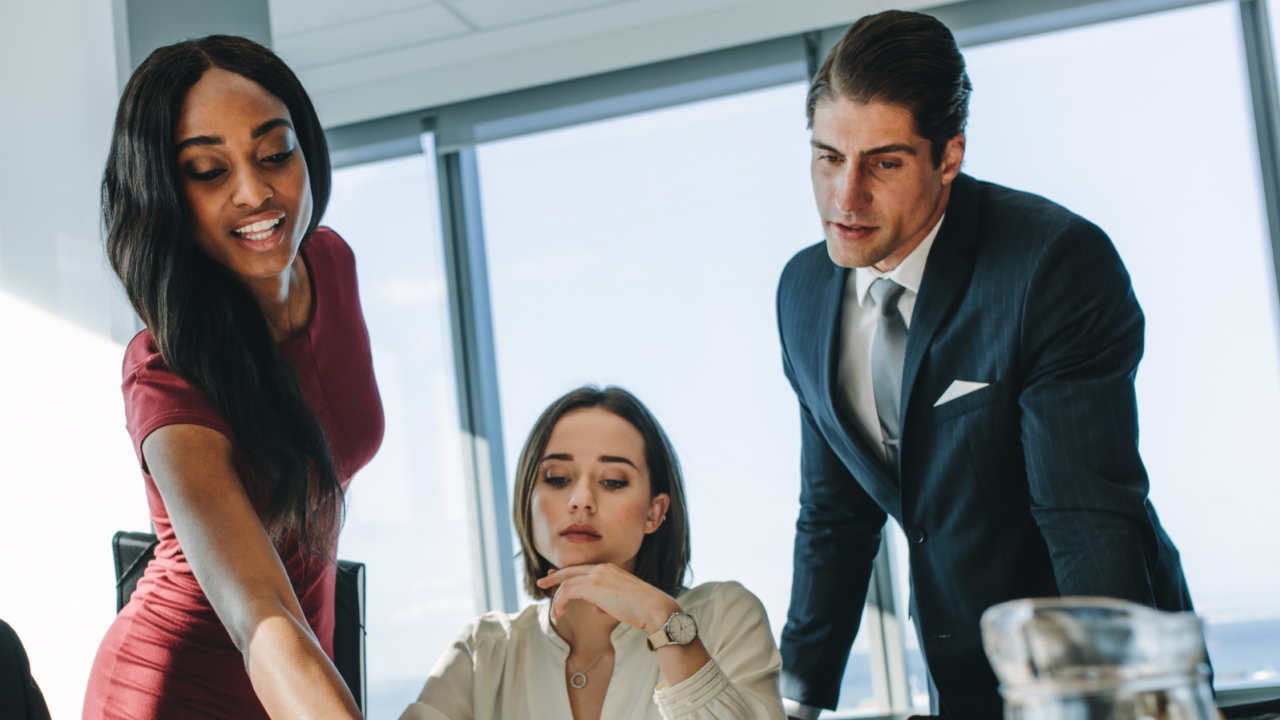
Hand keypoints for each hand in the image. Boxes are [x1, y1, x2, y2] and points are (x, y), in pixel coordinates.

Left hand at [536, 564, 679, 632]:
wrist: (652, 607)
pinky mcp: (593, 587)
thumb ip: (606, 600)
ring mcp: (597, 576)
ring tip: (555, 613)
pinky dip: (560, 602)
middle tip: (542, 582)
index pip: (582, 568)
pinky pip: (567, 592)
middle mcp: (601, 568)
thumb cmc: (641, 607)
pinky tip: (559, 613)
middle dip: (555, 577)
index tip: (555, 576)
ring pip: (567, 583)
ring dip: (558, 599)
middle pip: (571, 571)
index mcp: (609, 569)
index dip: (567, 572)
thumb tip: (596, 607)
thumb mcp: (621, 601)